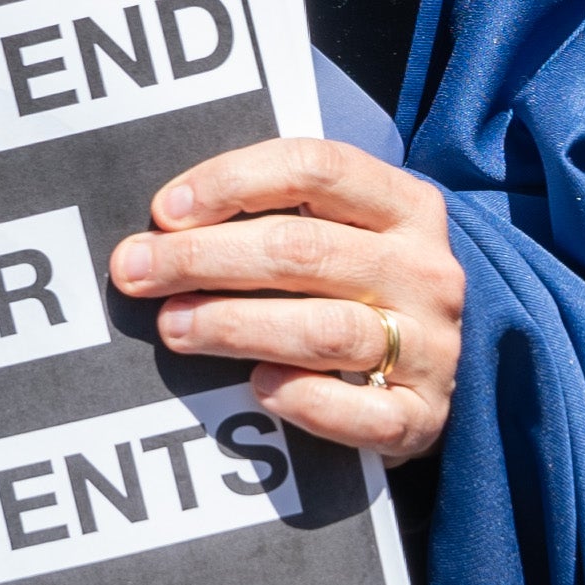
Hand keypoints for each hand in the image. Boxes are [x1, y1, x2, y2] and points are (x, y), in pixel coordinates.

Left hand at [110, 135, 468, 467]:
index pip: (315, 168)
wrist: (449, 368)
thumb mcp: (345, 232)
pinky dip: (305, 399)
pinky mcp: (424, 416)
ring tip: (173, 328)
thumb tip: (164, 228)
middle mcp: (425, 270)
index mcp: (407, 206)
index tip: (164, 211)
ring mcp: (433, 347)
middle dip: (204, 258)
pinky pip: (363, 414)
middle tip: (135, 272)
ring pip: (325, 331)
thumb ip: (278, 217)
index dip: (232, 181)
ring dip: (235, 327)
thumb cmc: (362, 287)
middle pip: (303, 250)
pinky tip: (258, 387)